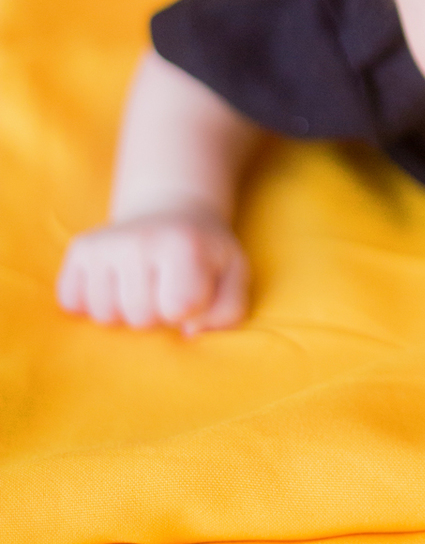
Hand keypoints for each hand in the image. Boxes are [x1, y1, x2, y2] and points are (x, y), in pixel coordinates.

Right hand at [56, 210, 248, 334]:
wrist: (172, 211)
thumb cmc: (205, 253)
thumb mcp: (234, 276)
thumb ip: (227, 311)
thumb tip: (188, 333)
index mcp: (183, 245)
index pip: (177, 308)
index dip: (187, 311)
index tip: (192, 292)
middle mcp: (139, 240)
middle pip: (139, 318)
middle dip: (156, 314)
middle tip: (164, 288)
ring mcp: (105, 244)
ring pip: (104, 315)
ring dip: (124, 311)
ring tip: (141, 286)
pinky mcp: (80, 249)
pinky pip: (71, 302)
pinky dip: (89, 303)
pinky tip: (114, 284)